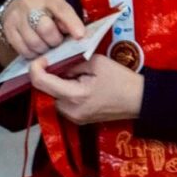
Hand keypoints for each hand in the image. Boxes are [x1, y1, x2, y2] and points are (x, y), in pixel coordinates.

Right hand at [0, 0, 85, 60]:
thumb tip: (79, 36)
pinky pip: (23, 50)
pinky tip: (36, 50)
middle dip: (55, 40)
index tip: (80, 36)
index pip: (61, 9)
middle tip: (57, 42)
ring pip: (34, 42)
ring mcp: (16, 18)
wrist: (17, 7)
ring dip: (44, 50)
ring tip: (46, 46)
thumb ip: (67, 19)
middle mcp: (29, 5)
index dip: (72, 23)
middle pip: (46, 29)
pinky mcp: (8, 30)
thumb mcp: (57, 7)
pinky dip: (33, 54)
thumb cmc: (44, 10)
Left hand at [28, 54, 142, 124]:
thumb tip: (56, 64)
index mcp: (73, 96)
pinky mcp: (78, 119)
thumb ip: (72, 63)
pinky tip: (75, 81)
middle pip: (45, 91)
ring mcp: (74, 118)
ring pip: (53, 97)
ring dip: (55, 83)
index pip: (41, 82)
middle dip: (47, 74)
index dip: (36, 67)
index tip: (43, 57)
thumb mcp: (96, 62)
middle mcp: (69, 111)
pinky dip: (63, 90)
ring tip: (69, 70)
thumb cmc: (121, 79)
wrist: (140, 100)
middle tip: (57, 60)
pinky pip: (63, 103)